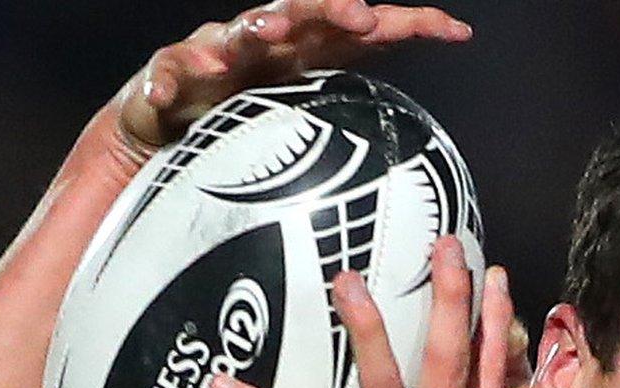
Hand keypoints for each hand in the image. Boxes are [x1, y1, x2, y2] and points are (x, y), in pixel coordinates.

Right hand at [110, 1, 471, 172]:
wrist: (165, 124)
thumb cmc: (240, 112)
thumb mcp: (301, 111)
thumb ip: (350, 113)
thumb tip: (416, 142)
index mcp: (304, 48)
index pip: (363, 27)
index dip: (409, 24)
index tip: (453, 32)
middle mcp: (263, 40)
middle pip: (302, 11)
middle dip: (330, 8)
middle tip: (360, 15)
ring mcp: (214, 53)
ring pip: (236, 33)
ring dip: (254, 28)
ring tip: (269, 32)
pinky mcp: (169, 75)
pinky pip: (167, 72)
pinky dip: (170, 80)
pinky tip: (175, 92)